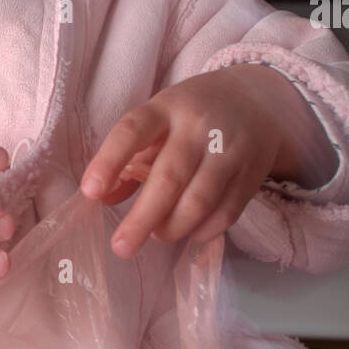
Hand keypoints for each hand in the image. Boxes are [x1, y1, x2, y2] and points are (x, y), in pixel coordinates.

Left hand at [79, 68, 286, 257]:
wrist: (257, 102)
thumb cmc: (191, 117)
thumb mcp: (158, 122)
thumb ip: (129, 159)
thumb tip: (101, 199)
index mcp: (166, 108)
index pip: (133, 131)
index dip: (110, 161)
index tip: (91, 191)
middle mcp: (199, 126)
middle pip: (169, 177)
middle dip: (142, 218)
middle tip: (121, 246)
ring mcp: (230, 150)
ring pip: (199, 201)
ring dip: (173, 227)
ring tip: (158, 234)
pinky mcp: (252, 174)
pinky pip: (226, 213)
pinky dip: (202, 230)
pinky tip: (189, 231)